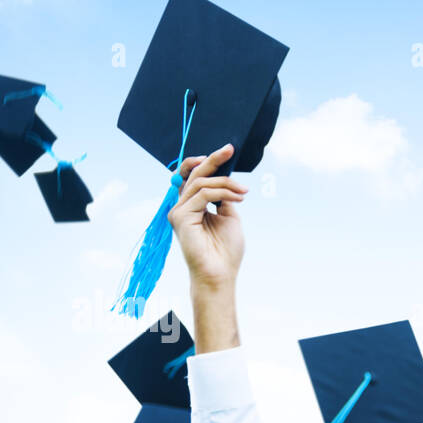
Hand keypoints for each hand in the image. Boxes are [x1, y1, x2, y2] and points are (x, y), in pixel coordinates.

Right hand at [169, 144, 247, 291]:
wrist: (221, 273)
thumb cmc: (226, 251)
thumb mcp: (230, 218)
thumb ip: (224, 199)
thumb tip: (227, 183)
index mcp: (192, 206)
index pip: (195, 177)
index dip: (208, 162)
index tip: (227, 151)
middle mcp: (182, 207)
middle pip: (194, 174)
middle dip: (213, 160)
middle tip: (229, 149)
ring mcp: (179, 211)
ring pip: (201, 183)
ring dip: (226, 183)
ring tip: (244, 191)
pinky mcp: (180, 217)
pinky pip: (203, 194)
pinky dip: (222, 193)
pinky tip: (237, 197)